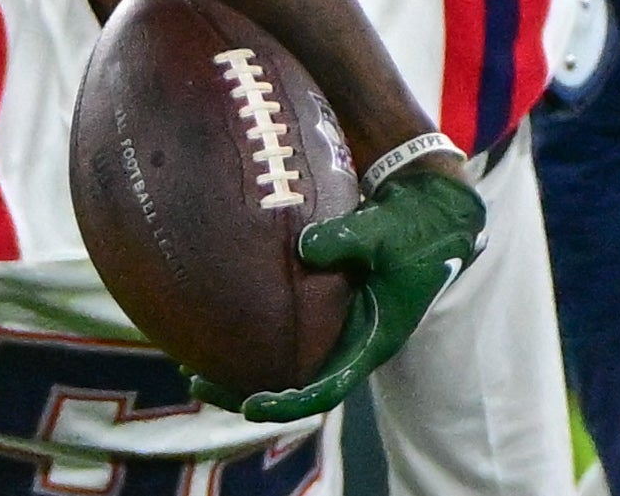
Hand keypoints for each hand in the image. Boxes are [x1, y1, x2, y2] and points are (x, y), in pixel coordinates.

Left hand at [188, 168, 485, 422]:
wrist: (430, 214)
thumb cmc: (413, 228)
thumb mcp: (387, 232)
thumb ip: (351, 239)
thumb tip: (305, 246)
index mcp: (371, 342)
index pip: (326, 390)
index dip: (287, 403)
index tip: (249, 406)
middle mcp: (349, 341)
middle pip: (293, 383)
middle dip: (243, 390)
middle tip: (195, 382)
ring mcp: (337, 324)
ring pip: (284, 357)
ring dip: (240, 361)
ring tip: (188, 357)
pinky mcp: (325, 303)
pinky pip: (284, 325)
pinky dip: (250, 323)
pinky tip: (210, 306)